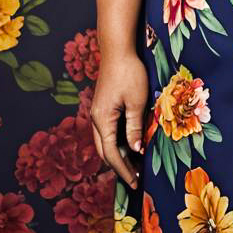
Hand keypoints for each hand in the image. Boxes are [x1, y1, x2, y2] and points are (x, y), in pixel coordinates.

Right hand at [90, 50, 147, 189]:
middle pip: (105, 151)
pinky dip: (118, 141)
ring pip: (105, 142)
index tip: (135, 182)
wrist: (117, 50)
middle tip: (136, 177)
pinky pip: (108, 131)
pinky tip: (131, 143)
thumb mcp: (136, 101)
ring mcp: (98, 112)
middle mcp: (96, 119)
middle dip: (119, 166)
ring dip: (119, 154)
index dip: (123, 169)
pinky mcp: (103, 106)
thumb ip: (134, 127)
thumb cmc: (129, 73)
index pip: (112, 154)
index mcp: (102, 120)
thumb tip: (136, 151)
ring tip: (136, 163)